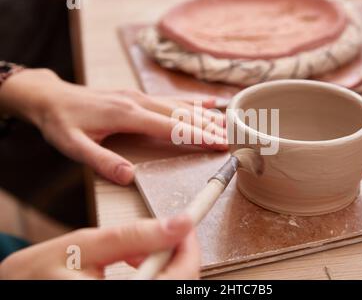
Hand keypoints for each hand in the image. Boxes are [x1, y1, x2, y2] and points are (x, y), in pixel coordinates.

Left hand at [0, 69, 227, 184]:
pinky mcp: (137, 95)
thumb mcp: (73, 146)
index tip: (220, 144)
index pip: (172, 127)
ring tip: (229, 124)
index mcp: (128, 115)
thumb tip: (130, 177)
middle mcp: (138, 102)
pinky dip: (193, 100)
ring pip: (181, 105)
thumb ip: (102, 161)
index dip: (198, 136)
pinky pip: (171, 98)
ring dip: (206, 115)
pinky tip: (210, 101)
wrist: (50, 98)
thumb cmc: (61, 123)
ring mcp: (139, 96)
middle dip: (210, 127)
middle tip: (233, 138)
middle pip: (183, 114)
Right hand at [0, 214, 199, 279]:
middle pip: (179, 284)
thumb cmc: (40, 271)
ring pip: (167, 287)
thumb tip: (178, 223)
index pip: (179, 279)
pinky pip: (154, 290)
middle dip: (176, 255)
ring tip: (137, 249)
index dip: (189, 250)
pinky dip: (153, 275)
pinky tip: (135, 264)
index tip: (187, 225)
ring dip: (163, 265)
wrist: (18, 289)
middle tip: (165, 232)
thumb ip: (134, 236)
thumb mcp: (86, 243)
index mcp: (113, 298)